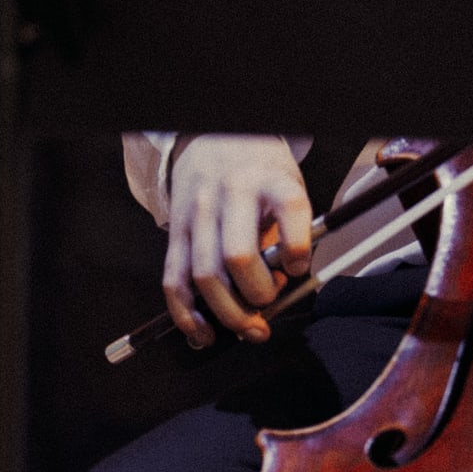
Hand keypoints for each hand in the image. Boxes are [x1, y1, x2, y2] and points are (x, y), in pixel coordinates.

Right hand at [161, 135, 312, 346]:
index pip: (290, 209)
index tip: (297, 268)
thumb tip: (287, 286)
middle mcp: (231, 193)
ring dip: (228, 313)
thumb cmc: (260, 172)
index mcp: (269, 180)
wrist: (216, 139)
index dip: (298, 250)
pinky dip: (187, 315)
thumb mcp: (287, 184)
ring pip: (205, 275)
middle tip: (269, 304)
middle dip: (258, 296)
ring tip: (248, 327)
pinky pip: (174, 280)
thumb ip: (290, 229)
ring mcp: (198, 212)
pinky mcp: (175, 231)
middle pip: (238, 257)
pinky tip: (204, 332)